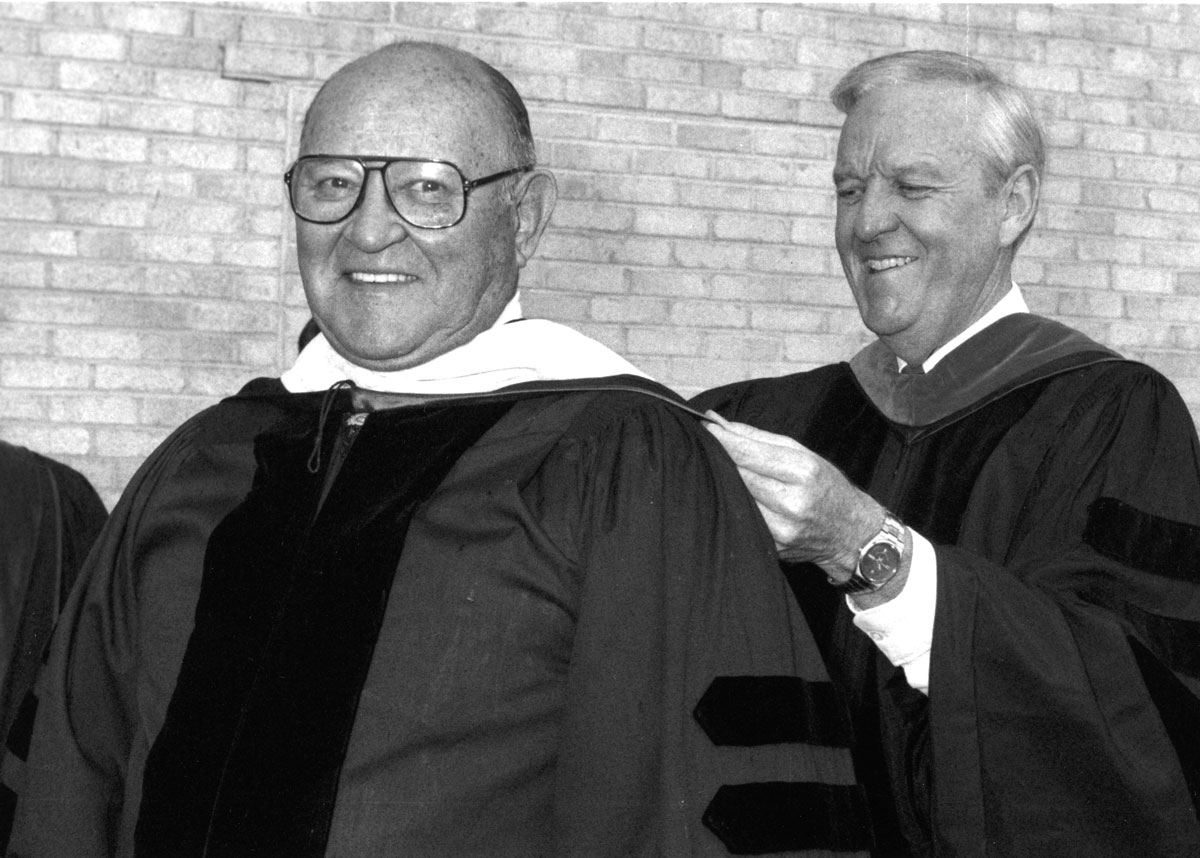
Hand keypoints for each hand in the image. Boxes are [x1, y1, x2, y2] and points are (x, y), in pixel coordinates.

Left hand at [704, 414, 883, 581]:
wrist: (851, 533)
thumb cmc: (826, 487)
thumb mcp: (803, 454)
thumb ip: (759, 439)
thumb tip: (719, 423)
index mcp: (802, 472)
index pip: (748, 452)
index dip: (722, 439)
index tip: (705, 427)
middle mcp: (791, 501)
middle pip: (738, 474)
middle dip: (720, 456)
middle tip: (706, 443)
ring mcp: (780, 528)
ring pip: (735, 497)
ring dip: (723, 481)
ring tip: (718, 467)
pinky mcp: (772, 546)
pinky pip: (742, 518)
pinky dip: (733, 502)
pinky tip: (732, 493)